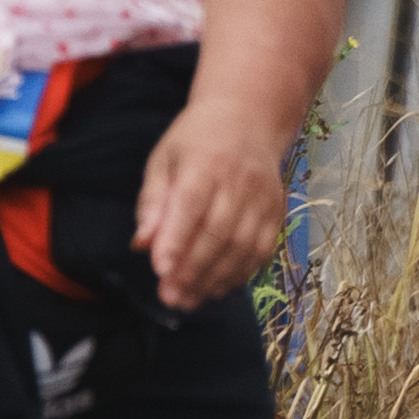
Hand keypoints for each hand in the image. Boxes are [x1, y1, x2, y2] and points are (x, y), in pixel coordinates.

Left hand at [135, 103, 290, 307]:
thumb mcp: (164, 160)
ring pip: (242, 248)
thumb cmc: (195, 141)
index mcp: (205, 160)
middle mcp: (239, 180)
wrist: (248, 119)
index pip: (190, 204)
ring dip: (214, 279)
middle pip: (218, 232)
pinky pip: (261, 252)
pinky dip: (239, 275)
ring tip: (188, 300)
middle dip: (192, 270)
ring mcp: (263, 198)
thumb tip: (141, 245)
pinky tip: (216, 289)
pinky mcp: (277, 212)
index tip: (159, 270)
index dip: (175, 239)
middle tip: (170, 296)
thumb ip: (152, 202)